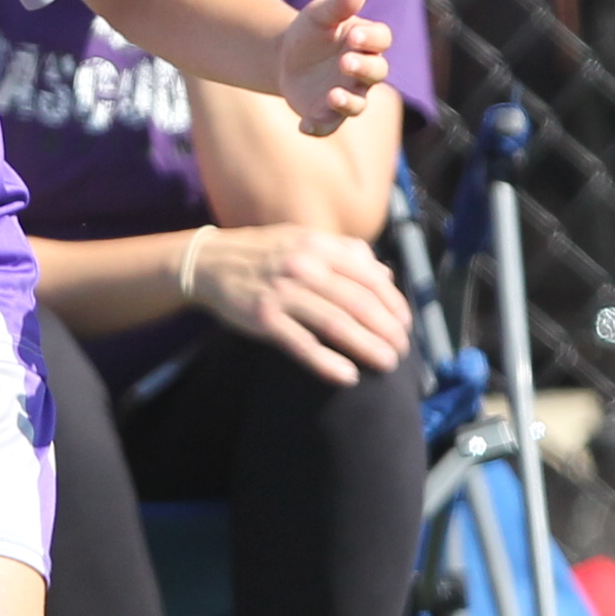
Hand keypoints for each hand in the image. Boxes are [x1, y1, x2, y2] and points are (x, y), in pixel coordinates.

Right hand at [180, 221, 411, 385]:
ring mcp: (282, 293)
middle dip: (387, 329)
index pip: (369, 277)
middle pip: (358, 302)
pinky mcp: (264, 319)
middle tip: (402, 350)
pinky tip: (348, 376)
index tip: (405, 323)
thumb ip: (345, 252)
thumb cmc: (263, 253)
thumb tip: (384, 272)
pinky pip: (302, 344)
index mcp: (318, 247)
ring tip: (387, 363)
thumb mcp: (304, 239)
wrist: (209, 262)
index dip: (394, 303)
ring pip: (336, 324)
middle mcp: (303, 267)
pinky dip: (327, 362)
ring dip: (367, 346)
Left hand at [273, 0, 390, 138]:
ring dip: (347, 102)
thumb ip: (338, 5)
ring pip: (357, 104)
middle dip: (362, 68)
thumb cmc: (312, 31)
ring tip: (332, 95)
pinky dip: (318, 128)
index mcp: (367, 42)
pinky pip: (328, 126)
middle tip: (344, 62)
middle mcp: (363, 72)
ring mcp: (348, 94)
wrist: (286, 57)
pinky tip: (303, 126)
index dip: (371, 39)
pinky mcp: (327, 114)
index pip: (381, 40)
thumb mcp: (320, 14)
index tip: (353, 36)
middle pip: (375, 73)